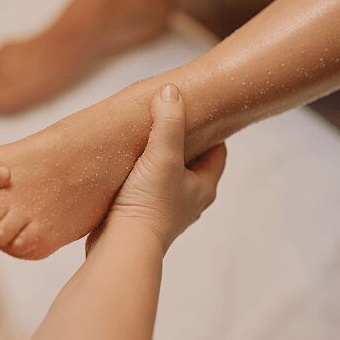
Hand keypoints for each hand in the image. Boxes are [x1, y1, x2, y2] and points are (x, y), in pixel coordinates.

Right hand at [95, 84, 226, 253]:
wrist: (121, 248)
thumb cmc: (149, 205)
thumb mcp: (162, 156)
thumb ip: (168, 122)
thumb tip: (171, 91)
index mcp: (204, 187)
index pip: (218, 152)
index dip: (210, 130)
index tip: (196, 111)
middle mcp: (188, 200)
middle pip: (191, 162)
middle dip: (181, 141)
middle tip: (165, 117)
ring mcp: (164, 210)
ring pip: (166, 175)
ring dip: (156, 159)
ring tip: (140, 137)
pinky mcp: (140, 216)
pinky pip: (144, 188)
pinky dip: (138, 175)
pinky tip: (122, 163)